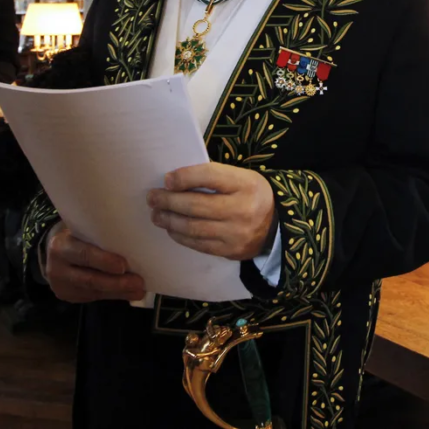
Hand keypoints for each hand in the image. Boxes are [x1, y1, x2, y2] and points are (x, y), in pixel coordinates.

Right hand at [44, 221, 144, 302]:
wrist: (53, 253)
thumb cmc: (76, 236)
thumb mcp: (81, 230)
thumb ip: (99, 236)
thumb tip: (133, 241)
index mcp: (61, 245)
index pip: (83, 254)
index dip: (104, 261)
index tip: (124, 265)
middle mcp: (57, 268)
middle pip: (89, 279)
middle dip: (116, 282)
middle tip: (139, 283)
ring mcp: (61, 285)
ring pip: (94, 291)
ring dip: (119, 292)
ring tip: (139, 291)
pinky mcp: (68, 296)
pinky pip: (94, 297)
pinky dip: (114, 295)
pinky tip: (129, 293)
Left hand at [148, 163, 276, 260]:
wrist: (276, 227)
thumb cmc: (251, 195)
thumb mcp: (241, 178)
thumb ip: (213, 177)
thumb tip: (175, 181)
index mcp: (246, 184)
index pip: (209, 176)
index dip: (185, 177)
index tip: (167, 179)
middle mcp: (241, 210)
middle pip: (196, 205)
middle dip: (169, 201)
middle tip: (152, 197)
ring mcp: (235, 234)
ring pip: (193, 228)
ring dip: (170, 220)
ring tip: (157, 214)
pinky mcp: (230, 252)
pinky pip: (198, 244)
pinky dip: (181, 236)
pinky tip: (172, 229)